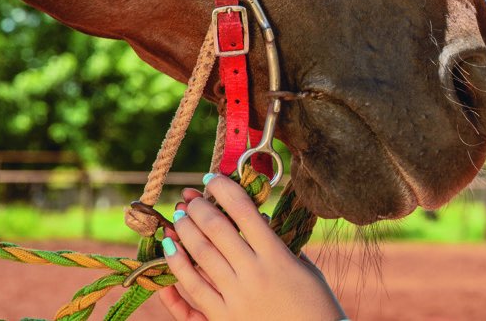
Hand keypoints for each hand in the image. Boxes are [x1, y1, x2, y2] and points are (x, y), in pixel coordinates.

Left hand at [157, 174, 345, 320]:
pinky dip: (178, 265)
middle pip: (218, 229)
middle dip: (200, 208)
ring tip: (179, 216)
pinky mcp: (223, 317)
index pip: (245, 212)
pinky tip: (170, 247)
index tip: (212, 178)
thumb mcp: (303, 267)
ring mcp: (237, 296)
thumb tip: (259, 218)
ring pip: (201, 255)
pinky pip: (194, 288)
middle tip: (190, 197)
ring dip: (186, 230)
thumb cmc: (315, 303)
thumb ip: (280, 243)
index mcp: (278, 256)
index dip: (225, 190)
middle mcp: (255, 273)